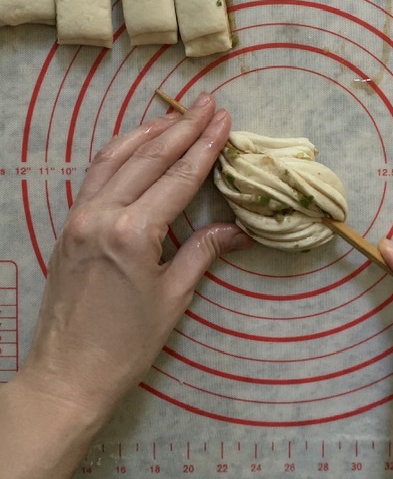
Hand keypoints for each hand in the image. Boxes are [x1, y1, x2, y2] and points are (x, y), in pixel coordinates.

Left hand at [1, 93, 251, 478]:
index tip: (224, 120)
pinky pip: (98, 174)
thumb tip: (237, 230)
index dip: (205, 147)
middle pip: (149, 158)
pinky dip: (121, 152)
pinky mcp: (70, 223)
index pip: (178, 178)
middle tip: (208, 104)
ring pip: (117, 158)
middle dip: (183, 128)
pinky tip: (138, 143)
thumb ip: (203, 251)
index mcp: (133, 232)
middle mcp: (103, 214)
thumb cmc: (127, 343)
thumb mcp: (173, 297)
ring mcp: (81, 215)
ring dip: (150, 132)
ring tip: (177, 115)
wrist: (68, 374)